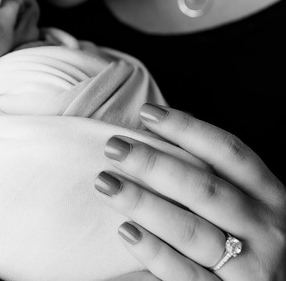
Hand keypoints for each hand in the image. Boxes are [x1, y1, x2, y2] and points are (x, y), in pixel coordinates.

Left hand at [94, 104, 285, 279]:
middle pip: (204, 189)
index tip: (147, 113)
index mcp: (269, 196)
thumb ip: (209, 172)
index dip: (188, 128)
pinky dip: (154, 252)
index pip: (229, 152)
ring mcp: (251, 270)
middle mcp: (267, 231)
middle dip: (154, 164)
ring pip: (192, 232)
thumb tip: (154, 128)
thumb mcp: (242, 202)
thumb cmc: (245, 237)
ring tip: (107, 183)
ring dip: (144, 204)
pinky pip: (185, 276)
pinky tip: (125, 231)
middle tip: (114, 147)